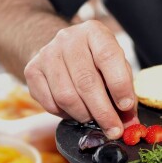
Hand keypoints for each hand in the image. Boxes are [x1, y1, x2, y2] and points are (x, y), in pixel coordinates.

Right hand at [24, 20, 138, 138]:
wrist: (61, 50)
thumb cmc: (95, 61)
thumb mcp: (115, 66)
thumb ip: (125, 91)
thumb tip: (129, 123)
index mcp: (94, 32)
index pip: (108, 57)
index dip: (119, 85)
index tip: (126, 107)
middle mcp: (69, 39)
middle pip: (86, 81)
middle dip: (103, 112)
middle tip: (114, 130)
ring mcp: (47, 54)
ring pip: (66, 96)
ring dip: (83, 115)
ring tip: (92, 118)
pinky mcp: (32, 70)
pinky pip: (49, 103)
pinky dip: (65, 114)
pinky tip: (74, 110)